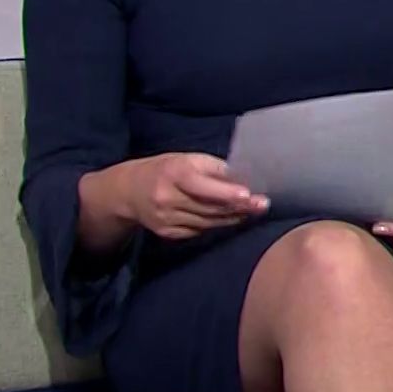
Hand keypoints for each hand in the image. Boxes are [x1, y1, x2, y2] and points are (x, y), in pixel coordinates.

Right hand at [120, 153, 268, 240]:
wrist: (130, 190)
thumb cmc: (167, 169)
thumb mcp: (188, 159)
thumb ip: (214, 168)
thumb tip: (244, 178)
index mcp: (173, 174)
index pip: (202, 186)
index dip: (225, 192)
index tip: (248, 195)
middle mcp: (167, 198)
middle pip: (209, 207)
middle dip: (239, 207)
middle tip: (262, 205)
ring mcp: (166, 218)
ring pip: (207, 222)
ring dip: (232, 217)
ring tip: (251, 211)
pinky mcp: (167, 232)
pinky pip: (199, 231)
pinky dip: (216, 225)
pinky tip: (228, 219)